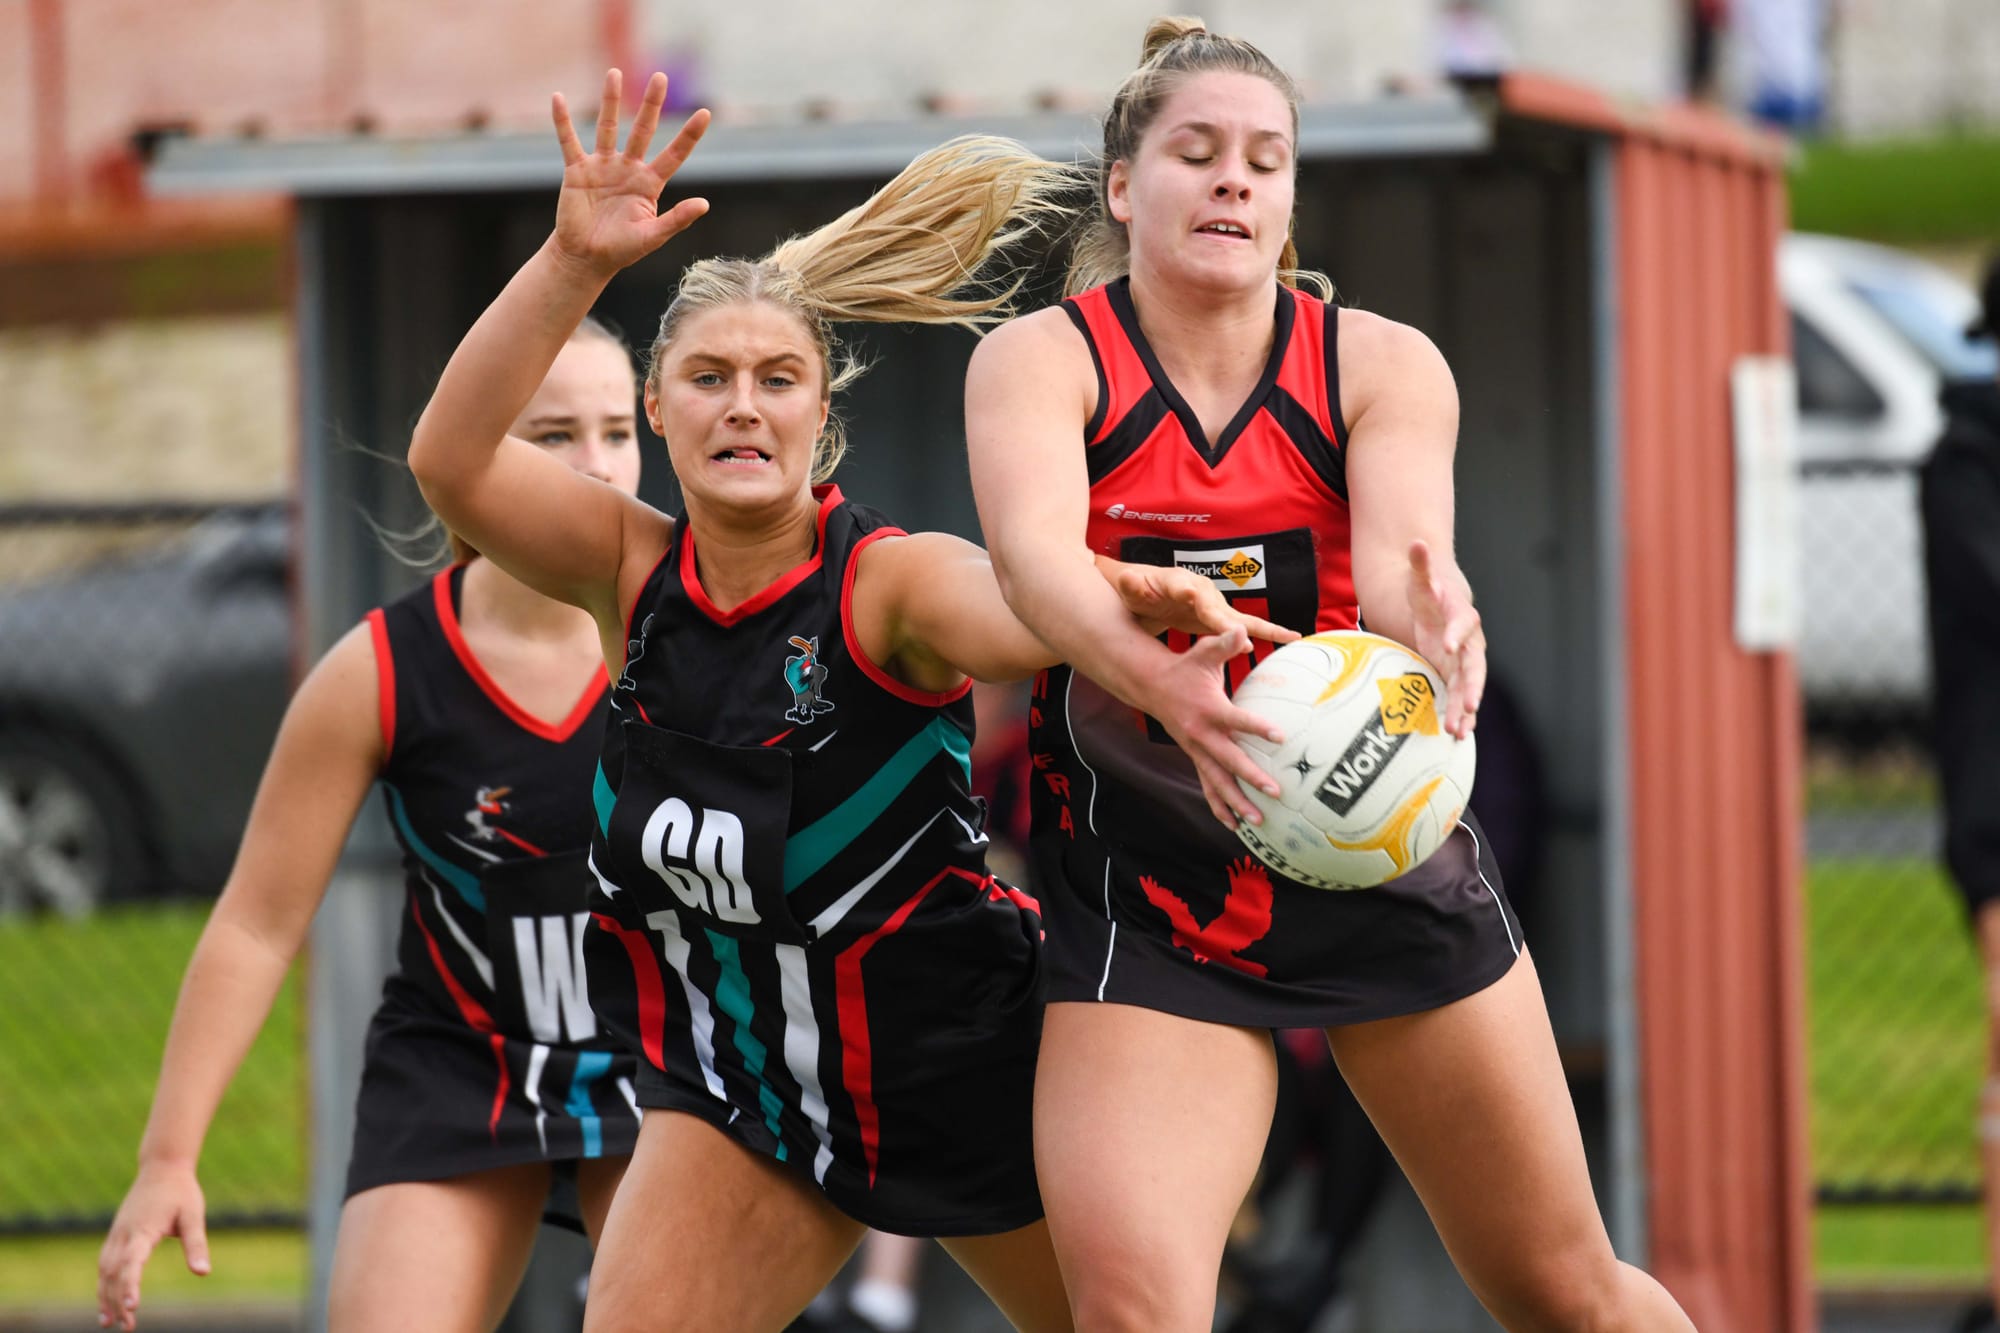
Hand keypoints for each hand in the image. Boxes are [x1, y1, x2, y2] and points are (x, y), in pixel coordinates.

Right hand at [97, 1165, 208, 1330]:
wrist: (162, 1167)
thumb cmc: (182, 1192)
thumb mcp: (194, 1215)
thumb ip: (196, 1244)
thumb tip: (203, 1272)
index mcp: (143, 1230)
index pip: (132, 1262)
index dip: (131, 1285)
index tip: (133, 1306)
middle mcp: (124, 1235)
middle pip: (114, 1273)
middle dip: (118, 1301)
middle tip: (128, 1327)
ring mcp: (116, 1235)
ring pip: (105, 1271)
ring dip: (105, 1297)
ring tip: (109, 1323)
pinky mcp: (116, 1236)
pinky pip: (105, 1264)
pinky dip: (104, 1284)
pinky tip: (107, 1302)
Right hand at [549, 69, 711, 277]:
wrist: (585, 258)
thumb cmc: (621, 251)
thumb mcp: (652, 236)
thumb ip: (677, 219)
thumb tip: (705, 203)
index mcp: (650, 184)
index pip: (674, 155)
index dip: (689, 135)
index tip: (705, 113)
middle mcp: (628, 169)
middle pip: (643, 130)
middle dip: (651, 104)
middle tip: (660, 77)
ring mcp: (602, 166)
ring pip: (608, 127)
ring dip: (611, 100)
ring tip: (615, 73)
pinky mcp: (577, 170)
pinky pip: (569, 141)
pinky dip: (562, 121)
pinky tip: (558, 98)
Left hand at [1106, 562, 1300, 645]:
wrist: (1145, 593)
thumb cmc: (1137, 590)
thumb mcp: (1129, 588)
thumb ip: (1130, 584)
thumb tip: (1129, 579)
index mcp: (1181, 583)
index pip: (1191, 593)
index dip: (1199, 601)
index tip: (1207, 608)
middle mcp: (1203, 592)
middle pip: (1222, 611)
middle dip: (1236, 624)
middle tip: (1251, 636)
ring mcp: (1215, 606)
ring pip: (1241, 620)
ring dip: (1264, 628)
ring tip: (1289, 636)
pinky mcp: (1219, 619)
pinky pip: (1244, 627)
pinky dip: (1265, 633)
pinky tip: (1286, 641)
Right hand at [1132, 627, 1286, 828]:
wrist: (1152, 686)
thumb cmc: (1186, 667)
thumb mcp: (1203, 651)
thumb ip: (1225, 642)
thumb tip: (1243, 631)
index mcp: (1208, 709)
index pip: (1236, 720)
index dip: (1257, 728)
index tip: (1280, 736)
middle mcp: (1201, 734)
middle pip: (1228, 760)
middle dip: (1251, 777)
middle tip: (1275, 790)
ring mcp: (1196, 749)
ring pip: (1217, 781)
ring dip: (1236, 802)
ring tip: (1258, 820)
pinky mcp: (1195, 757)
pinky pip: (1207, 785)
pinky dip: (1219, 806)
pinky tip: (1234, 825)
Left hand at [1406, 539, 1484, 738]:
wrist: (1440, 608)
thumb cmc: (1429, 595)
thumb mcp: (1421, 580)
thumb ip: (1420, 564)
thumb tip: (1417, 542)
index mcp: (1461, 617)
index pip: (1463, 625)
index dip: (1456, 634)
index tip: (1447, 646)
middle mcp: (1469, 643)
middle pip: (1474, 666)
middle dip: (1472, 686)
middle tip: (1470, 704)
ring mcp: (1464, 663)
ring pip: (1468, 688)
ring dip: (1465, 709)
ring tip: (1458, 731)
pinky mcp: (1456, 677)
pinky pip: (1460, 698)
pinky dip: (1461, 715)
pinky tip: (1457, 735)